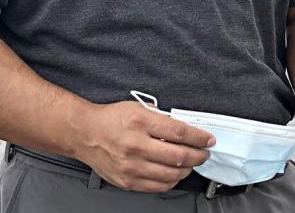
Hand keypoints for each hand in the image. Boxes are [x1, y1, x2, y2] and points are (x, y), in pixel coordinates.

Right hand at [76, 101, 215, 192]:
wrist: (85, 134)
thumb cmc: (112, 119)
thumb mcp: (138, 109)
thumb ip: (161, 119)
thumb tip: (186, 130)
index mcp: (140, 122)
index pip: (179, 132)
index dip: (198, 137)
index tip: (208, 139)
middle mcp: (136, 145)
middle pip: (179, 156)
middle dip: (198, 155)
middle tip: (204, 153)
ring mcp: (131, 166)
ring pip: (171, 174)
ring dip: (187, 170)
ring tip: (191, 163)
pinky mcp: (128, 181)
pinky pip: (158, 186)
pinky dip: (172, 181)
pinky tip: (175, 173)